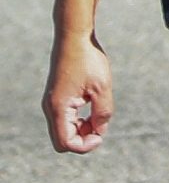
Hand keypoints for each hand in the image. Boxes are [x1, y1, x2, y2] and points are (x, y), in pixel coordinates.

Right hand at [43, 31, 112, 153]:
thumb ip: (102, 113)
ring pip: (63, 130)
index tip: (101, 134)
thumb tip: (100, 131)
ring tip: (97, 114)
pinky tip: (91, 107)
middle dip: (82, 138)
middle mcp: (51, 108)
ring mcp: (52, 103)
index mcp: (59, 108)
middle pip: (62, 140)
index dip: (84, 145)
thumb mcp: (102, 87)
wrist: (74, 36)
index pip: (66, 143)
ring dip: (81, 129)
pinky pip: (64, 118)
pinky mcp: (56, 97)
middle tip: (100, 124)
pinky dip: (77, 120)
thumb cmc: (88, 59)